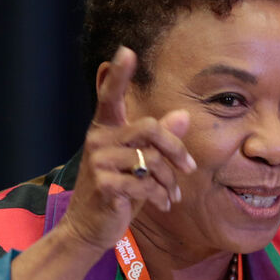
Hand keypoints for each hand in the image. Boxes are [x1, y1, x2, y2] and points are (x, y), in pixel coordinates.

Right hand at [56, 46, 197, 256]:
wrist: (90, 228)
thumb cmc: (119, 191)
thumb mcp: (140, 164)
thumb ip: (159, 141)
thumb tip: (182, 116)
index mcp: (104, 130)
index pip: (109, 97)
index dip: (119, 75)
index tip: (126, 51)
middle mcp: (98, 141)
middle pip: (150, 128)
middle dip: (176, 150)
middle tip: (189, 169)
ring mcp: (98, 163)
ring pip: (152, 160)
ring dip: (170, 181)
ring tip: (172, 194)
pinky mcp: (105, 185)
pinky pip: (146, 184)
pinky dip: (161, 196)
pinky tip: (163, 204)